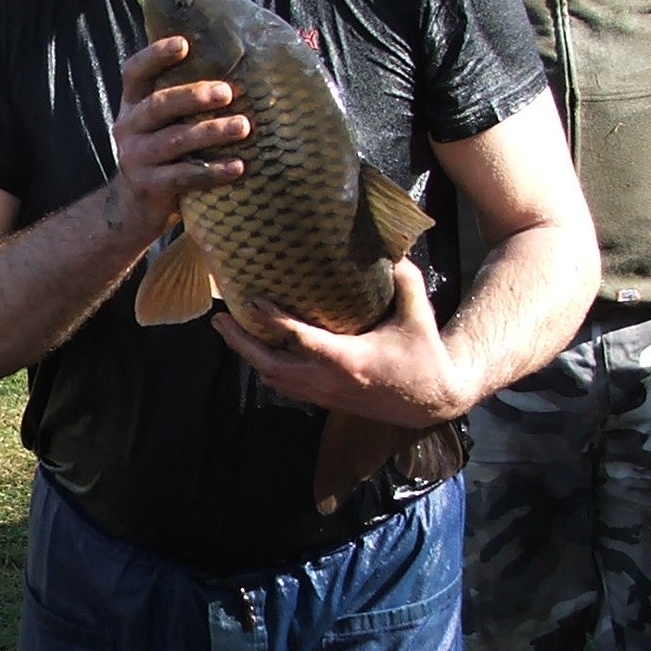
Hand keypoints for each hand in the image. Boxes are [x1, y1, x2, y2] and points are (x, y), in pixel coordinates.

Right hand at [107, 37, 248, 243]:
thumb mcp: (162, 123)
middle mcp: (128, 126)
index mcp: (133, 104)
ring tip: (243, 126)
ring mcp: (135, 158)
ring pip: (174, 140)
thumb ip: (182, 99)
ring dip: (210, 132)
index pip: (135, 72)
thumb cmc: (164, 153)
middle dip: (193, 96)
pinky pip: (183, 177)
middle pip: (158, 105)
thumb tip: (237, 65)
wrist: (135, 207)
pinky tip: (238, 167)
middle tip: (227, 92)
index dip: (155, 56)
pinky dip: (212, 171)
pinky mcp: (148, 187)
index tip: (183, 44)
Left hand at [213, 259, 471, 427]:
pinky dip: (267, 368)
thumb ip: (405, 280)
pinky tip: (262, 350)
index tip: (249, 299)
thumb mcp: (418, 316)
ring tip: (232, 330)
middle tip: (219, 320)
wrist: (431, 402)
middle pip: (270, 365)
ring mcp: (324, 394)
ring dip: (250, 356)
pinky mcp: (326, 401)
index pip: (298, 339)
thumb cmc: (424, 356)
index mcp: (347, 359)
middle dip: (240, 343)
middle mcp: (328, 380)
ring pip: (273, 379)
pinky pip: (285, 387)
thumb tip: (392, 248)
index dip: (271, 319)